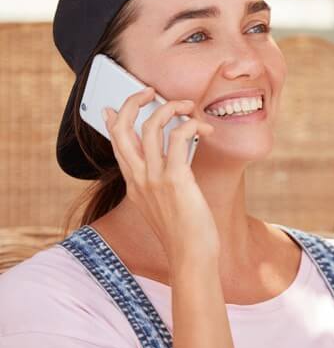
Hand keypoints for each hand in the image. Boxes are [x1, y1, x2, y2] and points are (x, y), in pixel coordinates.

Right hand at [104, 87, 217, 266]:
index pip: (116, 144)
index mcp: (134, 184)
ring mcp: (154, 178)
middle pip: (124, 128)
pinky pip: (179, 138)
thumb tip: (171, 169)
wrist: (190, 257)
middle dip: (134, 101)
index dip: (115, 120)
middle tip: (150, 91)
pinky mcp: (175, 180)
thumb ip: (160, 186)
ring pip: (151, 126)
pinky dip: (191, 125)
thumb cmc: (184, 235)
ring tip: (188, 106)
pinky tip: (204, 128)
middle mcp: (139, 178)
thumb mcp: (163, 208)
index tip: (116, 106)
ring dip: (171, 108)